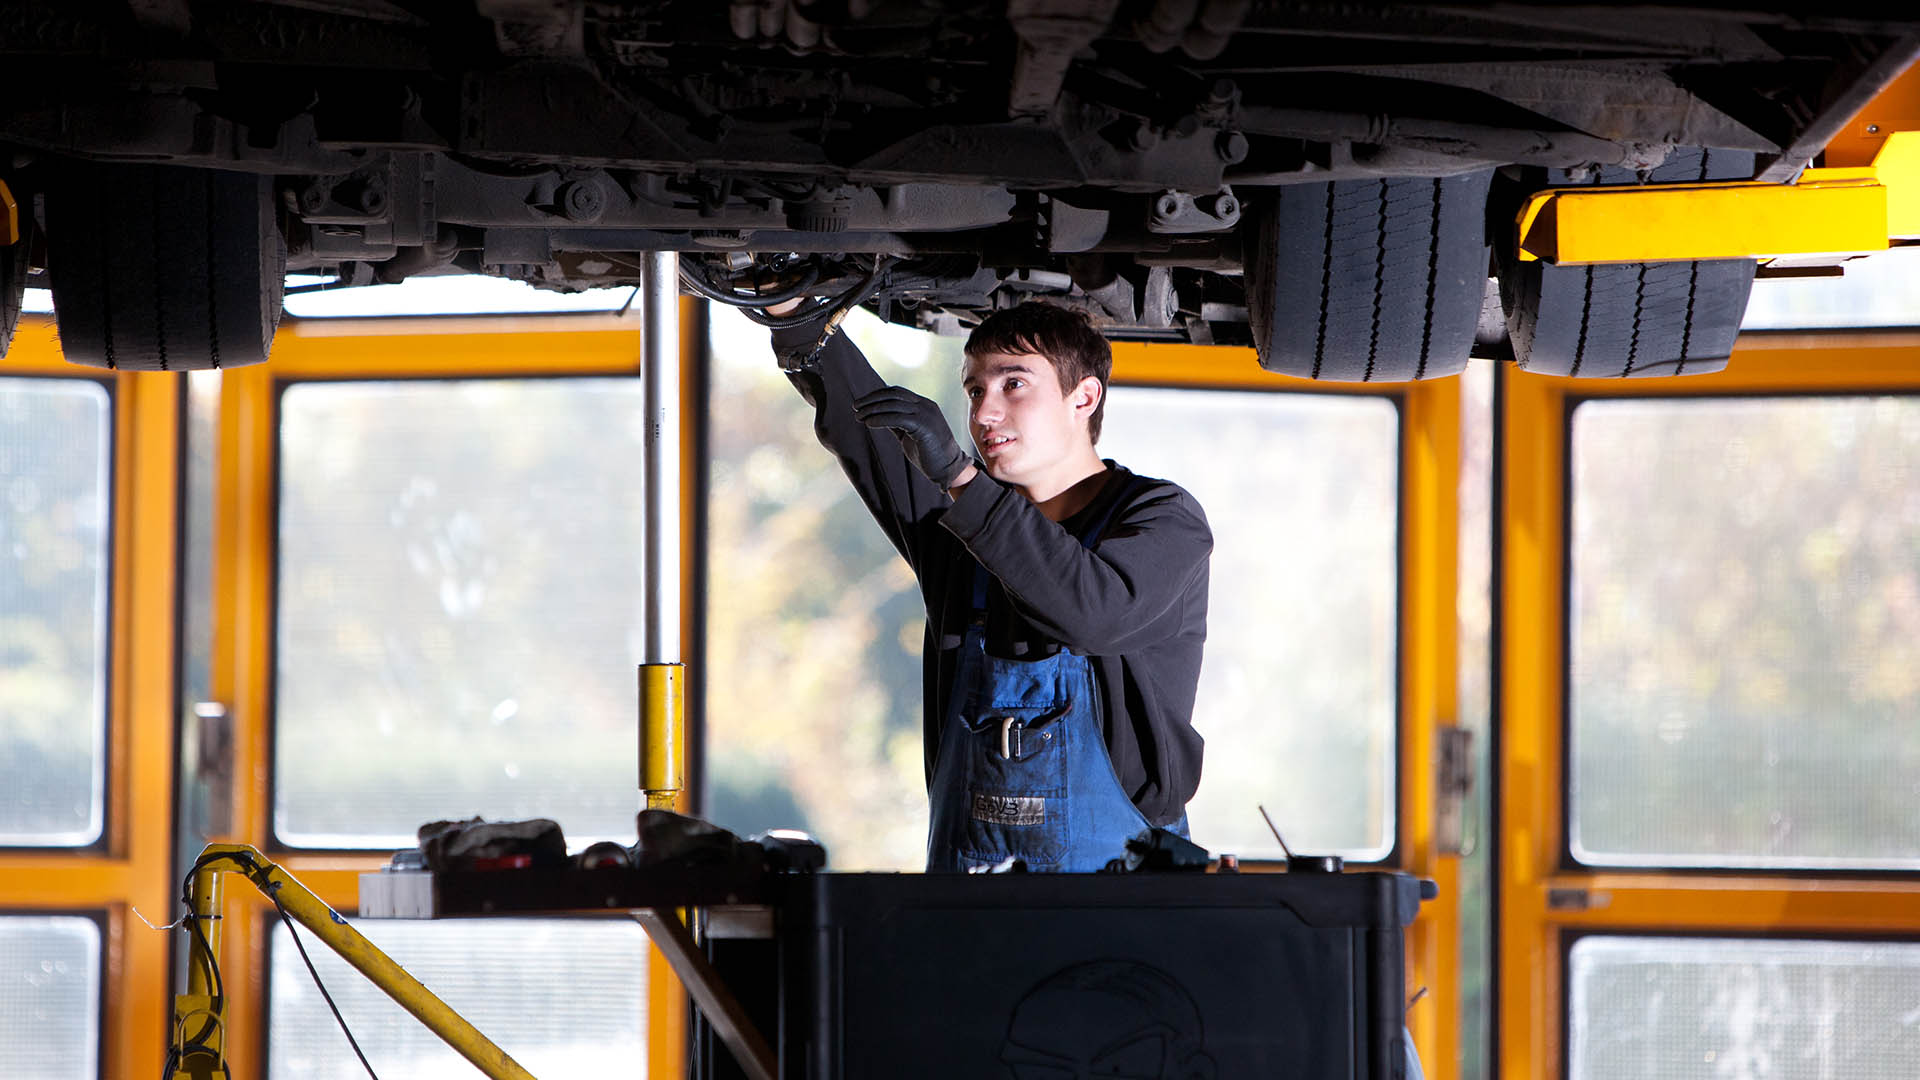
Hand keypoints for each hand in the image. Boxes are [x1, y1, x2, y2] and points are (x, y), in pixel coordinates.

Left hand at [852, 385, 972, 487]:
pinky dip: (880, 419)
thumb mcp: (910, 434)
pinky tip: (869, 424)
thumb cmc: (929, 454)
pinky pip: (897, 418)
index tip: (862, 403)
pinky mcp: (924, 426)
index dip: (877, 395)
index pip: (897, 392)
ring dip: (873, 409)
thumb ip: (898, 424)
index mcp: (923, 405)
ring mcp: (926, 414)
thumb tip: (878, 417)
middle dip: (872, 399)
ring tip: (858, 416)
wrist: (949, 469)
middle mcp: (925, 406)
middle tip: (855, 406)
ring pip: (893, 405)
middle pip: (893, 395)